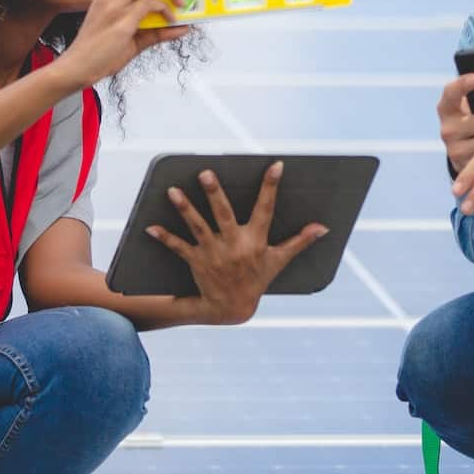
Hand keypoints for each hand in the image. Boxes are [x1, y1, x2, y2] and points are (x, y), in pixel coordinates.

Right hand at [54, 0, 199, 88]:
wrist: (76, 69)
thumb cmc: (99, 55)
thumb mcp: (133, 41)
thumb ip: (157, 32)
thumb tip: (183, 27)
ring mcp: (114, 6)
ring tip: (184, 1)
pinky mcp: (120, 22)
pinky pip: (149, 5)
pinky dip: (165, 10)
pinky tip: (171, 20)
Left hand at [145, 162, 327, 324]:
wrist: (232, 308)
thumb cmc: (257, 280)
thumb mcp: (280, 260)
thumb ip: (300, 241)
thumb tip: (323, 228)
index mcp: (256, 241)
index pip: (266, 209)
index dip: (271, 187)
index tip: (275, 165)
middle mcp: (234, 245)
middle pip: (224, 215)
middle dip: (215, 194)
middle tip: (206, 173)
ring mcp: (213, 253)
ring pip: (198, 227)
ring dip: (185, 209)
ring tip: (172, 191)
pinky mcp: (196, 261)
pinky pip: (178, 247)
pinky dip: (164, 238)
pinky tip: (150, 226)